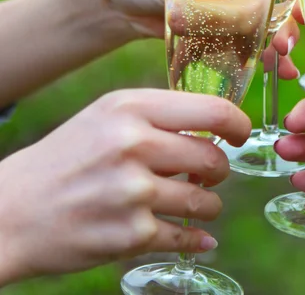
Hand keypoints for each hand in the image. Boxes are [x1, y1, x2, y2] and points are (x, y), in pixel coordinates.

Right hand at [0, 88, 250, 284]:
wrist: (12, 210)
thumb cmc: (68, 156)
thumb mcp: (109, 115)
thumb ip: (161, 115)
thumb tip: (217, 127)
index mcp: (131, 108)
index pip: (213, 111)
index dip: (238, 124)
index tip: (240, 135)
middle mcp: (133, 145)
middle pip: (214, 159)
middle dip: (219, 170)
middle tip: (208, 174)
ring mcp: (132, 192)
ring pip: (205, 200)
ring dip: (208, 204)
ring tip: (194, 202)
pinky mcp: (129, 234)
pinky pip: (185, 236)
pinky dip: (196, 238)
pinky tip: (197, 236)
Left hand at [91, 0, 297, 78]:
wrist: (120, 4)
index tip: (302, 2)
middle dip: (291, 17)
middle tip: (286, 40)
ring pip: (275, 18)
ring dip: (283, 38)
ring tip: (281, 59)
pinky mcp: (232, 27)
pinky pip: (258, 39)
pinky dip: (269, 56)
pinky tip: (281, 70)